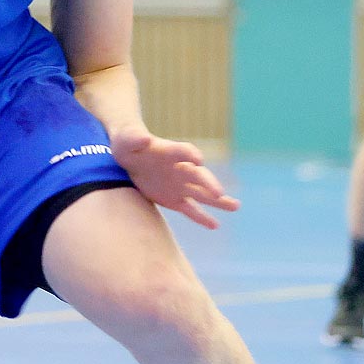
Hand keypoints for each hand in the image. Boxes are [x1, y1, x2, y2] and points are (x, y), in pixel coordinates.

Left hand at [110, 128, 239, 229]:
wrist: (129, 158)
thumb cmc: (128, 144)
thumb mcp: (127, 139)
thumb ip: (135, 138)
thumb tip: (144, 138)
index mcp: (171, 151)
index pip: (184, 152)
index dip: (190, 155)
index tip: (197, 160)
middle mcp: (181, 168)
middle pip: (198, 176)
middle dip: (208, 183)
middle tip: (219, 192)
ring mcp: (180, 185)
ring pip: (202, 194)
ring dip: (218, 201)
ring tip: (236, 206)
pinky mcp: (174, 199)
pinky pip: (190, 209)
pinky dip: (202, 217)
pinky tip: (215, 225)